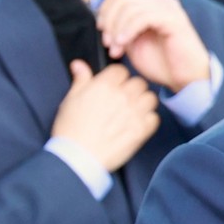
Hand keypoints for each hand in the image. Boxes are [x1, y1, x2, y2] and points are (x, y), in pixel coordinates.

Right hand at [51, 57, 160, 173]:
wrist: (77, 158)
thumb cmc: (70, 130)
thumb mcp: (69, 101)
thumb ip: (80, 80)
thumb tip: (79, 65)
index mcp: (104, 86)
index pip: (120, 70)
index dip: (116, 79)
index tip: (112, 88)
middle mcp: (122, 96)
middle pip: (138, 83)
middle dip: (131, 90)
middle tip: (121, 102)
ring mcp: (134, 113)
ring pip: (150, 98)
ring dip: (142, 104)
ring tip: (130, 114)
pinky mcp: (142, 130)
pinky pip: (154, 118)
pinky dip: (147, 121)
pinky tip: (134, 126)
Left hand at [94, 0, 210, 93]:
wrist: (185, 78)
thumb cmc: (160, 63)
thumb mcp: (132, 43)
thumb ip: (120, 29)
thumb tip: (100, 20)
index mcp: (151, 4)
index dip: (105, 11)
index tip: (102, 32)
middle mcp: (161, 2)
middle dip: (109, 21)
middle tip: (107, 43)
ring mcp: (169, 9)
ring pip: (130, 7)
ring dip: (117, 30)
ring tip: (116, 50)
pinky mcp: (174, 19)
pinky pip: (143, 17)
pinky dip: (128, 30)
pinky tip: (123, 44)